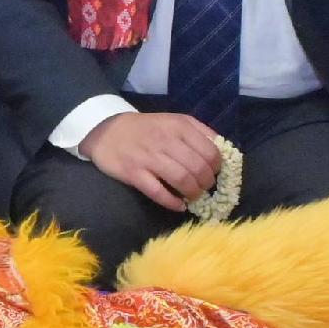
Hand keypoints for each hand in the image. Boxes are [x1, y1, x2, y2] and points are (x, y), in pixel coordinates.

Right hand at [81, 107, 227, 211]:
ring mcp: (148, 158)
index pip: (211, 151)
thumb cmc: (146, 129)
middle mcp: (166, 141)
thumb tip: (222, 151)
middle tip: (203, 187)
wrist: (106, 131)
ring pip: (182, 180)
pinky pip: (158, 192)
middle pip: (198, 168)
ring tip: (193, 196)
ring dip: (193, 193)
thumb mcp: (174, 121)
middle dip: (206, 183)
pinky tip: (179, 206)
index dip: (217, 167)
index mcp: (180, 127)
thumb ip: (199, 132)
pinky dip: (172, 203)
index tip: (213, 173)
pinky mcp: (133, 173)